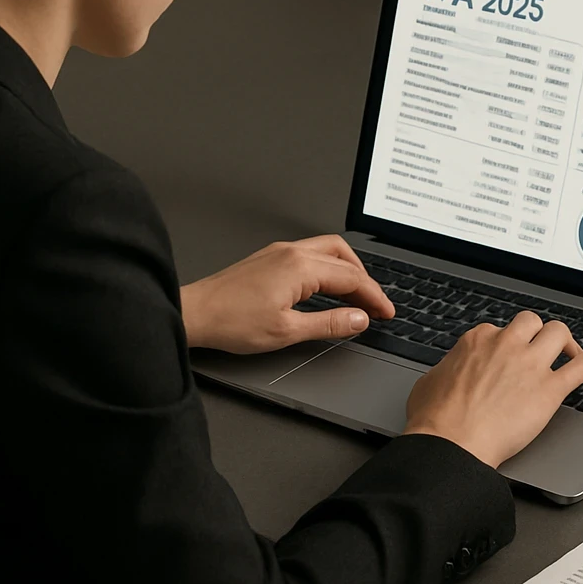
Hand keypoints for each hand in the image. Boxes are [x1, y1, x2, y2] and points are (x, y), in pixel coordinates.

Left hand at [181, 235, 393, 352]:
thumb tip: (358, 319)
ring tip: (356, 297)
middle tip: (375, 306)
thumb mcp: (287, 331)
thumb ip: (329, 324)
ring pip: (328, 252)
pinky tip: (327, 289)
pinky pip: (310, 255)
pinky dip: (328, 269)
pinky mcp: (269, 258)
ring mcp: (279, 252)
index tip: (386, 312)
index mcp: (300, 267)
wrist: (195, 313)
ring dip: (348, 272)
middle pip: (344, 259)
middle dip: (365, 282)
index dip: (374, 297)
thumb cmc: (231, 322)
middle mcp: (292, 252)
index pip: (352, 278)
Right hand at [402, 312, 582, 467]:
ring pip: (559, 332)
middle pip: (531, 322)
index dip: (503, 346)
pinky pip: (581, 366)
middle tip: (538, 350)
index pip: (498, 331)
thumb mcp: (430, 381)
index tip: (505, 360)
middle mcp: (506, 345)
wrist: (451, 446)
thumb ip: (448, 368)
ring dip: (564, 343)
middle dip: (535, 334)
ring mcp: (530, 364)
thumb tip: (451, 370)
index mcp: (477, 341)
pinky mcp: (550, 390)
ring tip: (567, 356)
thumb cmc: (435, 421)